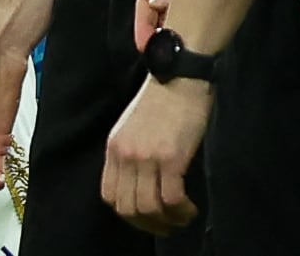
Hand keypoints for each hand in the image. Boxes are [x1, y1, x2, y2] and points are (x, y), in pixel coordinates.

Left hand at [103, 75, 209, 234]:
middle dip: (148, 225)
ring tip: (182, 217)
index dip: (128, 214)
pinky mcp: (170, 158)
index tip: (147, 218)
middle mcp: (125, 154)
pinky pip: (171, 200)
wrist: (179, 74)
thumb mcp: (133, 127)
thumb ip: (130, 153)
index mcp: (114, 147)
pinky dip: (181, 211)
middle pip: (127, 208)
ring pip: (148, 209)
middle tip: (168, 225)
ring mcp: (146, 157)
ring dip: (167, 221)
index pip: (109, 195)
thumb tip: (139, 184)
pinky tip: (190, 208)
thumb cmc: (162, 99)